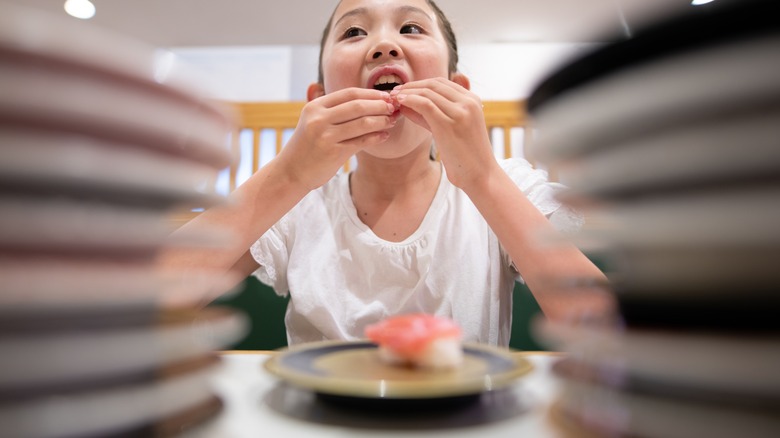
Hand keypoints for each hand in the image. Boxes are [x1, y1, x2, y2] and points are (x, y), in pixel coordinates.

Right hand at [279, 88, 396, 190]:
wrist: (291, 172)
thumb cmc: (308, 146)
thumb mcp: (314, 121)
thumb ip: (334, 110)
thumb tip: (369, 100)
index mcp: (315, 107)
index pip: (349, 93)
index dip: (371, 93)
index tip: (386, 96)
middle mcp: (319, 119)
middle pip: (358, 105)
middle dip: (380, 105)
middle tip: (394, 106)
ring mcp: (325, 136)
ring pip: (362, 123)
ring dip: (382, 120)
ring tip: (392, 120)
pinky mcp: (333, 153)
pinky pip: (361, 141)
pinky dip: (376, 137)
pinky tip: (385, 135)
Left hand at [392, 78, 495, 188]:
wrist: (480, 175)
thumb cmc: (465, 155)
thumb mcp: (452, 127)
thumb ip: (436, 112)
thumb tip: (408, 102)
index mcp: (473, 100)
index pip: (442, 83)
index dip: (420, 84)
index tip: (405, 90)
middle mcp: (468, 102)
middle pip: (434, 84)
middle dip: (412, 86)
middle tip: (395, 92)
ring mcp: (460, 112)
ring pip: (428, 92)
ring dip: (408, 93)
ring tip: (394, 99)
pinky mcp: (449, 124)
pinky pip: (425, 104)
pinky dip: (410, 101)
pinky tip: (401, 104)